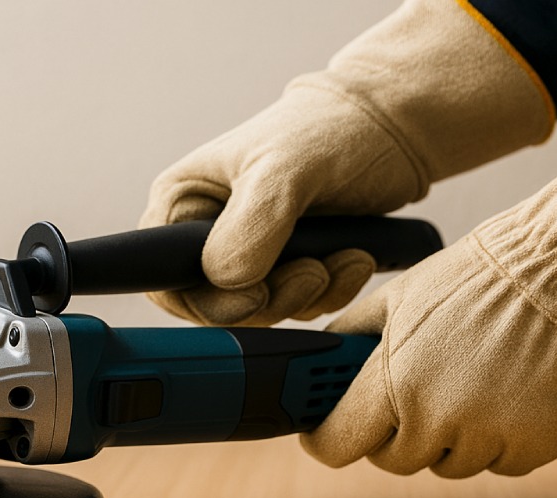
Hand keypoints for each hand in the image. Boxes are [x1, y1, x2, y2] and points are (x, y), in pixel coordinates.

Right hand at [138, 0, 553, 325]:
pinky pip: (298, 304)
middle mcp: (209, 230)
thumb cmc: (331, 128)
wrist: (393, 128)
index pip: (163, 275)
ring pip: (261, 310)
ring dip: (309, 293)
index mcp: (186, 200)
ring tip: (344, 255)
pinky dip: (331, 290)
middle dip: (271, 299)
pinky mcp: (288, 265)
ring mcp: (250, 251)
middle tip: (312, 272)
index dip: (202, 299)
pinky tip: (355, 256)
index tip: (253, 294)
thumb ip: (251, 224)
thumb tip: (227, 277)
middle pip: (214, 304)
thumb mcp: (286, 168)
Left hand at [301, 130, 556, 476]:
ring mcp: (488, 435)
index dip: (328, 439)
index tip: (327, 435)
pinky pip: (503, 463)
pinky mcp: (534, 444)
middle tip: (414, 394)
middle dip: (396, 433)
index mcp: (392, 380)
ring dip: (453, 436)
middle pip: (394, 460)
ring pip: (451, 464)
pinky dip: (504, 440)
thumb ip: (351, 337)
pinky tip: (509, 395)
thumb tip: (320, 360)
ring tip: (471, 382)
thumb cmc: (476, 278)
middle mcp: (436, 416)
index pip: (338, 444)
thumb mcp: (395, 297)